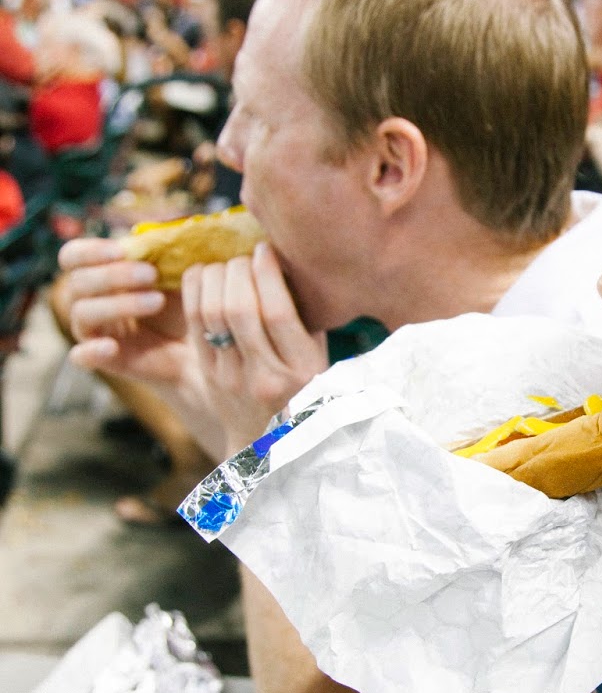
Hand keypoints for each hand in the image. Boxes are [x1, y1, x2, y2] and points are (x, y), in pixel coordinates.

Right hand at [59, 236, 188, 387]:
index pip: (72, 257)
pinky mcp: (103, 360)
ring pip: (81, 314)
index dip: (89, 251)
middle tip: (151, 275)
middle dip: (113, 276)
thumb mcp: (177, 273)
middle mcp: (89, 301)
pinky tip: (113, 346)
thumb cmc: (187, 303)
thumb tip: (157, 232)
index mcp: (100, 274)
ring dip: (117, 304)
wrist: (206, 344)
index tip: (122, 250)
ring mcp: (93, 332)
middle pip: (76, 283)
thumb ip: (163, 251)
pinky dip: (91, 351)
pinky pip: (80, 357)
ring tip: (157, 301)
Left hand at [182, 241, 327, 453]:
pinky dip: (195, 290)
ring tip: (226, 264)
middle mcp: (264, 378)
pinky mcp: (206, 374)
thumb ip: (306, 316)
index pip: (278, 313)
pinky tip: (205, 274)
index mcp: (301, 371)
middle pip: (240, 310)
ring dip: (215, 277)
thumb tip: (287, 258)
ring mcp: (230, 379)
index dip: (267, 273)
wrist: (269, 442)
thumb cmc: (304, 388)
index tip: (266, 250)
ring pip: (211, 313)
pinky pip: (193, 322)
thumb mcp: (318, 356)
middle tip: (244, 256)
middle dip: (238, 270)